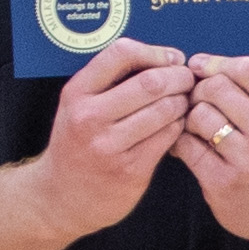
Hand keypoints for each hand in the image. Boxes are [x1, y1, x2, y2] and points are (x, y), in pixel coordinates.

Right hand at [12, 39, 193, 244]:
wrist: (60, 197)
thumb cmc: (75, 144)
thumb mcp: (77, 105)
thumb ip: (110, 80)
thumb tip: (165, 59)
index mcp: (77, 93)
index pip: (122, 53)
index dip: (155, 52)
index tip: (171, 59)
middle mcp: (90, 118)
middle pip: (151, 82)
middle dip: (178, 77)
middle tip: (188, 80)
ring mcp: (110, 146)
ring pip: (165, 110)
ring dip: (183, 102)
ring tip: (183, 102)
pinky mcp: (130, 170)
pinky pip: (168, 137)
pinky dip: (179, 126)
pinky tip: (177, 125)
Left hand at [176, 53, 248, 248]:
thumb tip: (200, 66)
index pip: (247, 70)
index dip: (216, 63)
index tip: (200, 67)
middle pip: (218, 88)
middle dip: (199, 90)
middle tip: (196, 101)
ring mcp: (248, 161)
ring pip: (200, 115)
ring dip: (189, 116)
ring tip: (194, 127)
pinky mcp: (222, 183)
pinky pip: (187, 146)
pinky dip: (179, 140)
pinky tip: (185, 145)